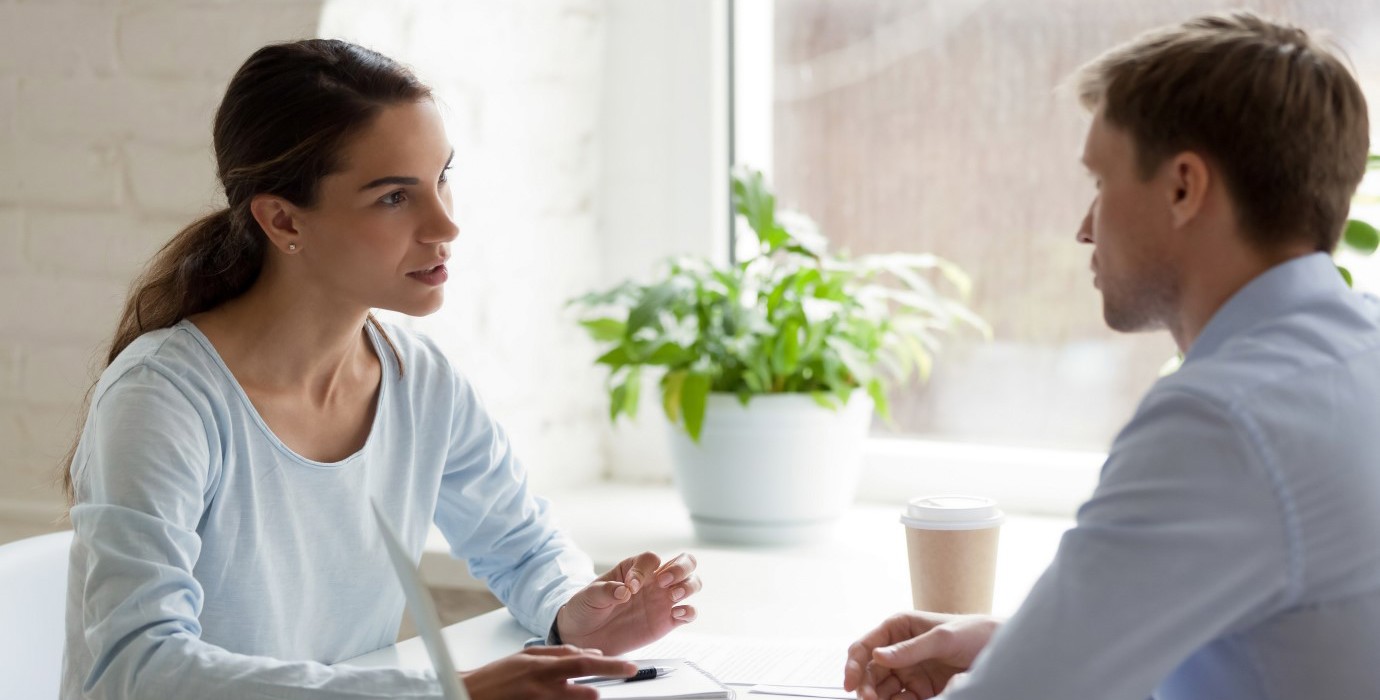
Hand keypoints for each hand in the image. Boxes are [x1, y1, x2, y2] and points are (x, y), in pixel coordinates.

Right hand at [461, 645, 636, 699]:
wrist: (470, 693)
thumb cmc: (498, 675)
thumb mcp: (528, 656)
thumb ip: (560, 654)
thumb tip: (590, 654)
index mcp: (543, 665)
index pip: (584, 663)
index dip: (611, 665)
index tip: (630, 667)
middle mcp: (544, 686)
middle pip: (586, 689)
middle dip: (605, 685)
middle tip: (621, 679)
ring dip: (585, 698)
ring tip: (586, 694)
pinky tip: (569, 699)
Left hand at [556, 551, 700, 654]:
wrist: (585, 637)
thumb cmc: (586, 609)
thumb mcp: (589, 596)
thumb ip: (606, 590)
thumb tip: (623, 590)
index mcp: (634, 569)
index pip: (650, 559)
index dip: (644, 569)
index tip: (630, 587)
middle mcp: (654, 582)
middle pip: (684, 562)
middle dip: (680, 568)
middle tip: (664, 582)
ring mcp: (663, 601)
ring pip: (692, 584)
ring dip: (688, 586)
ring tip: (672, 597)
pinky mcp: (667, 622)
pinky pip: (689, 613)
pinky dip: (689, 612)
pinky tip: (677, 615)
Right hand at [842, 612, 999, 699]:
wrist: (999, 649)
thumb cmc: (972, 633)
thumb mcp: (942, 638)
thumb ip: (910, 649)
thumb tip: (878, 657)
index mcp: (898, 628)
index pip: (865, 646)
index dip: (853, 664)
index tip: (850, 684)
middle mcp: (898, 649)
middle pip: (870, 671)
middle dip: (866, 687)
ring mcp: (909, 670)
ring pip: (882, 689)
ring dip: (878, 699)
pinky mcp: (921, 689)